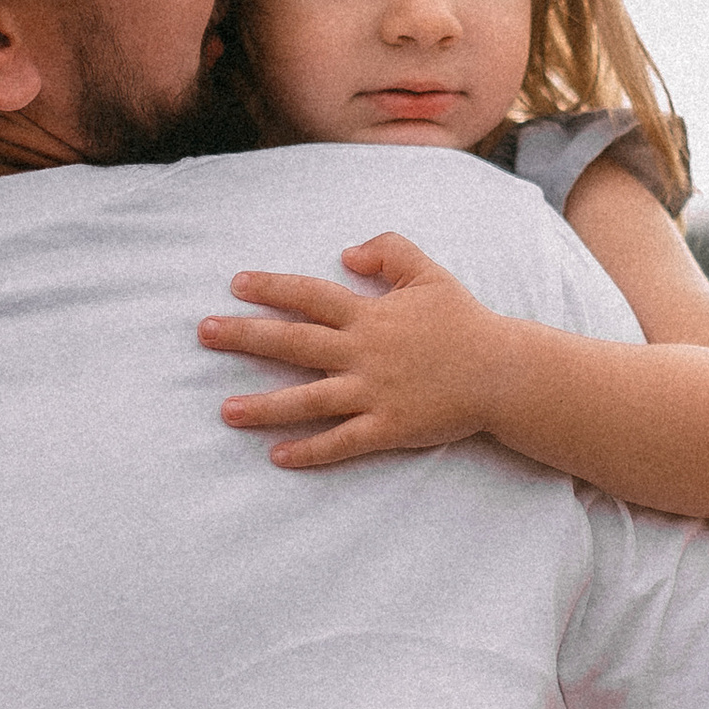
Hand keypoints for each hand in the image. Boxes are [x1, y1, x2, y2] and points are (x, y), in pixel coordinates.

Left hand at [197, 233, 505, 468]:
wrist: (503, 372)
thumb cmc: (465, 322)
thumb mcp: (429, 273)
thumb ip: (389, 251)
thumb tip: (346, 251)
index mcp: (370, 314)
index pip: (310, 296)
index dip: (272, 288)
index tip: (236, 285)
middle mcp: (364, 352)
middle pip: (294, 342)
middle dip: (246, 336)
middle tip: (204, 332)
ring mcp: (374, 393)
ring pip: (308, 399)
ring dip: (264, 405)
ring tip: (225, 411)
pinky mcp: (388, 428)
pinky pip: (342, 442)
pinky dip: (310, 451)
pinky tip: (277, 457)